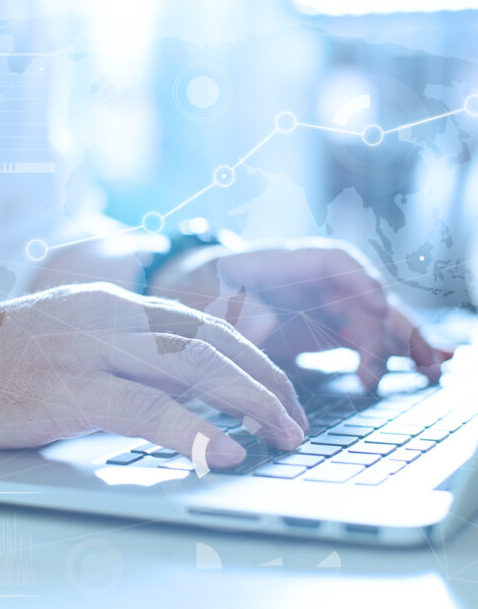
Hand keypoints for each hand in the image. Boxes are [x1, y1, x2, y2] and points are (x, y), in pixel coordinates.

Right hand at [0, 283, 307, 466]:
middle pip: (213, 344)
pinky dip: (193, 432)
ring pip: (194, 368)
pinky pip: (147, 410)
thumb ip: (129, 349)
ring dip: (249, 402)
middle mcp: (113, 317)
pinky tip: (225, 452)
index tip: (280, 390)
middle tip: (296, 418)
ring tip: (284, 433)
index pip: (206, 324)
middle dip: (266, 382)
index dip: (253, 358)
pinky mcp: (68, 390)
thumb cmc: (5, 357)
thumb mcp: (77, 335)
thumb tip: (185, 380)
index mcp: (118, 304)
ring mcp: (91, 350)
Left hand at [148, 238, 451, 389]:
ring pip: (371, 319)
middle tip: (423, 355)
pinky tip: (420, 368)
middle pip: (361, 294)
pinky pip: (362, 338)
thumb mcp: (200, 290)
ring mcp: (320, 305)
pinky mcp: (322, 330)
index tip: (376, 302)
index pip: (331, 260)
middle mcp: (310, 281)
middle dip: (394, 321)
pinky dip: (389, 353)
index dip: (357, 278)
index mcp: (282, 262)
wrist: (193, 295)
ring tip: (435, 368)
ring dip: (404, 341)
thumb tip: (260, 324)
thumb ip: (229, 304)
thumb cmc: (197, 286)